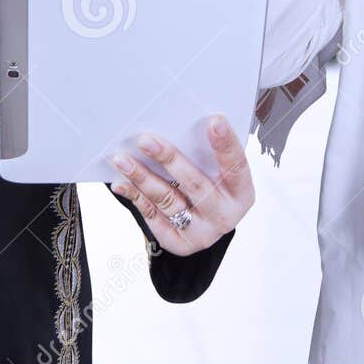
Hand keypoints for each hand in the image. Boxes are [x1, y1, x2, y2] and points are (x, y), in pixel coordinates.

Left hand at [109, 116, 254, 255]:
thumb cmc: (213, 186)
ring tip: (122, 159)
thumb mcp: (220, 173)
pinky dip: (136, 196)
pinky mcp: (178, 242)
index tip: (214, 121)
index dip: (226, 145)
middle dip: (169, 159)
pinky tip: (122, 183)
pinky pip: (153, 216)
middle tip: (146, 140)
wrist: (206, 225)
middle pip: (195, 184)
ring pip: (168, 200)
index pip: (236, 166)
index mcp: (241, 194)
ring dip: (142, 177)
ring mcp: (202, 233)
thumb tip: (178, 125)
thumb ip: (206, 155)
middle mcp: (224, 216)